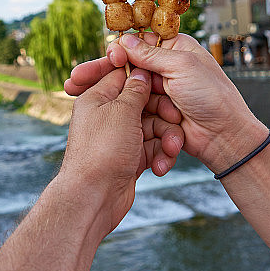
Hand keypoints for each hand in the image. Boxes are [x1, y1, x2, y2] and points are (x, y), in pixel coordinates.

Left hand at [60, 66, 182, 233]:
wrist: (94, 197)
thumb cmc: (103, 151)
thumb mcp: (121, 111)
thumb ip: (135, 90)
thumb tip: (141, 72)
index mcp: (98, 98)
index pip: (123, 76)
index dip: (145, 77)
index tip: (163, 80)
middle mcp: (107, 116)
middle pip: (144, 103)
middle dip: (163, 113)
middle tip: (174, 120)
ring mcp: (119, 138)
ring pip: (152, 127)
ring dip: (166, 138)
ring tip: (171, 150)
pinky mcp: (129, 157)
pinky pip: (152, 148)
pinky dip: (160, 156)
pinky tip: (161, 167)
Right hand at [67, 32, 266, 173]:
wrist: (226, 137)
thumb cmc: (212, 96)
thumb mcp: (181, 66)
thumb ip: (150, 54)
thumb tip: (123, 40)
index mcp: (175, 49)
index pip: (136, 45)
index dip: (112, 54)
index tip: (90, 64)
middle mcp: (167, 69)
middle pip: (127, 71)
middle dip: (101, 78)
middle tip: (73, 83)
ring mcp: (163, 94)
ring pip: (129, 94)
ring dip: (111, 100)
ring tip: (81, 99)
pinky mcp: (160, 116)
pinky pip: (138, 115)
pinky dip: (126, 118)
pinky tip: (105, 120)